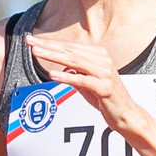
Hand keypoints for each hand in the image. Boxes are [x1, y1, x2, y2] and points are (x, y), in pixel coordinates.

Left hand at [24, 33, 139, 126]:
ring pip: (74, 62)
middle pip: (70, 51)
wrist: (126, 115)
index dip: (50, 43)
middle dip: (48, 46)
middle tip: (29, 42)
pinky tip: (52, 74)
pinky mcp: (104, 87)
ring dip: (53, 56)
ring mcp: (104, 73)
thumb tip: (62, 69)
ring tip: (36, 53)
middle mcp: (103, 60)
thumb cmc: (107, 99)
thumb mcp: (88, 83)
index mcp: (99, 55)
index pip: (70, 47)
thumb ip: (76, 73)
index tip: (32, 40)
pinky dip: (66, 77)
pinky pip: (82, 80)